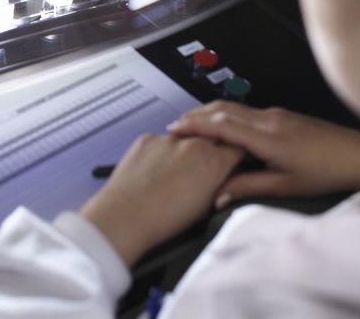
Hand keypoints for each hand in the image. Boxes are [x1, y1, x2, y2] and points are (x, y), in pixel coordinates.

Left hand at [80, 134, 242, 265]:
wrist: (124, 218)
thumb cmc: (162, 220)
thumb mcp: (205, 208)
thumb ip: (221, 186)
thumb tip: (224, 178)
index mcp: (212, 162)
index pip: (235, 147)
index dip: (232, 156)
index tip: (228, 163)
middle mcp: (192, 145)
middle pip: (210, 139)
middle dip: (207, 153)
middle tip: (195, 174)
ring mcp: (168, 139)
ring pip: (183, 140)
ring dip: (181, 153)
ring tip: (168, 178)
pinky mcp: (146, 139)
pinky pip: (159, 142)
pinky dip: (159, 153)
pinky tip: (153, 174)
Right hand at [168, 101, 359, 205]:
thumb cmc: (327, 172)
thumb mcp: (286, 186)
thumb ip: (249, 186)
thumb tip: (218, 194)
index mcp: (268, 137)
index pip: (221, 124)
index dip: (195, 125)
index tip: (175, 129)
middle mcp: (269, 119)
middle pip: (223, 108)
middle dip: (196, 115)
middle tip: (175, 126)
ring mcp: (276, 113)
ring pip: (234, 107)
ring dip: (210, 113)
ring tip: (192, 125)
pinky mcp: (282, 115)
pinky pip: (246, 111)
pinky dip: (226, 115)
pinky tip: (221, 128)